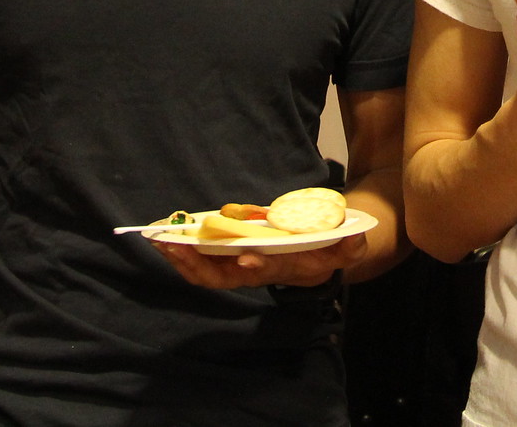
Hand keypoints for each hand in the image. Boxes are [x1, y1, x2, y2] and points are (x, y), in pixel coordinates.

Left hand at [151, 234, 367, 290]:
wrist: (315, 260)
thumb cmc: (328, 251)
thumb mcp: (346, 248)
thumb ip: (351, 246)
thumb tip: (356, 239)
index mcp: (284, 267)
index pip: (267, 269)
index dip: (257, 264)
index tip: (246, 255)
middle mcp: (256, 271)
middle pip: (223, 277)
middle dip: (198, 263)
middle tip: (175, 245)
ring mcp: (239, 268)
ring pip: (206, 273)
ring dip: (183, 259)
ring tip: (161, 240)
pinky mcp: (229, 260)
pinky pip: (202, 262)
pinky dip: (183, 253)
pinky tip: (167, 238)